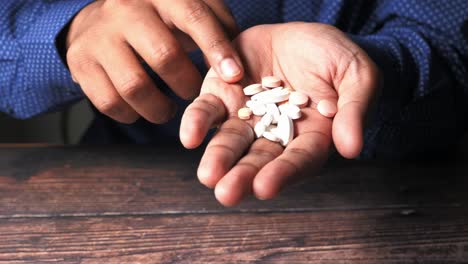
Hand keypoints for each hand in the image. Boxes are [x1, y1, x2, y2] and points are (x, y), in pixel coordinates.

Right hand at [66, 0, 242, 123]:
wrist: (97, 21)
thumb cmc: (156, 20)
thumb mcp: (187, 11)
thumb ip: (217, 27)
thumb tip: (236, 63)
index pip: (194, 17)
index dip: (217, 48)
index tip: (235, 77)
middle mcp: (126, 9)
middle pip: (164, 56)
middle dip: (188, 84)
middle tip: (194, 93)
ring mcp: (99, 36)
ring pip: (135, 85)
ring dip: (160, 108)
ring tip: (169, 108)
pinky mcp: (81, 62)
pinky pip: (109, 102)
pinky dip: (131, 114)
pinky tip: (142, 108)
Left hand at [180, 23, 379, 205]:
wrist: (304, 35)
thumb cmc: (337, 58)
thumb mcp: (357, 76)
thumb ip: (354, 109)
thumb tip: (351, 149)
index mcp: (310, 136)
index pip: (298, 159)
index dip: (283, 173)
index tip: (266, 187)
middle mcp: (275, 134)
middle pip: (259, 159)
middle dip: (243, 176)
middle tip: (227, 193)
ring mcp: (246, 115)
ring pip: (231, 140)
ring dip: (218, 158)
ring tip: (208, 175)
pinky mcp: (223, 94)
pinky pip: (208, 110)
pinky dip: (198, 122)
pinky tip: (190, 136)